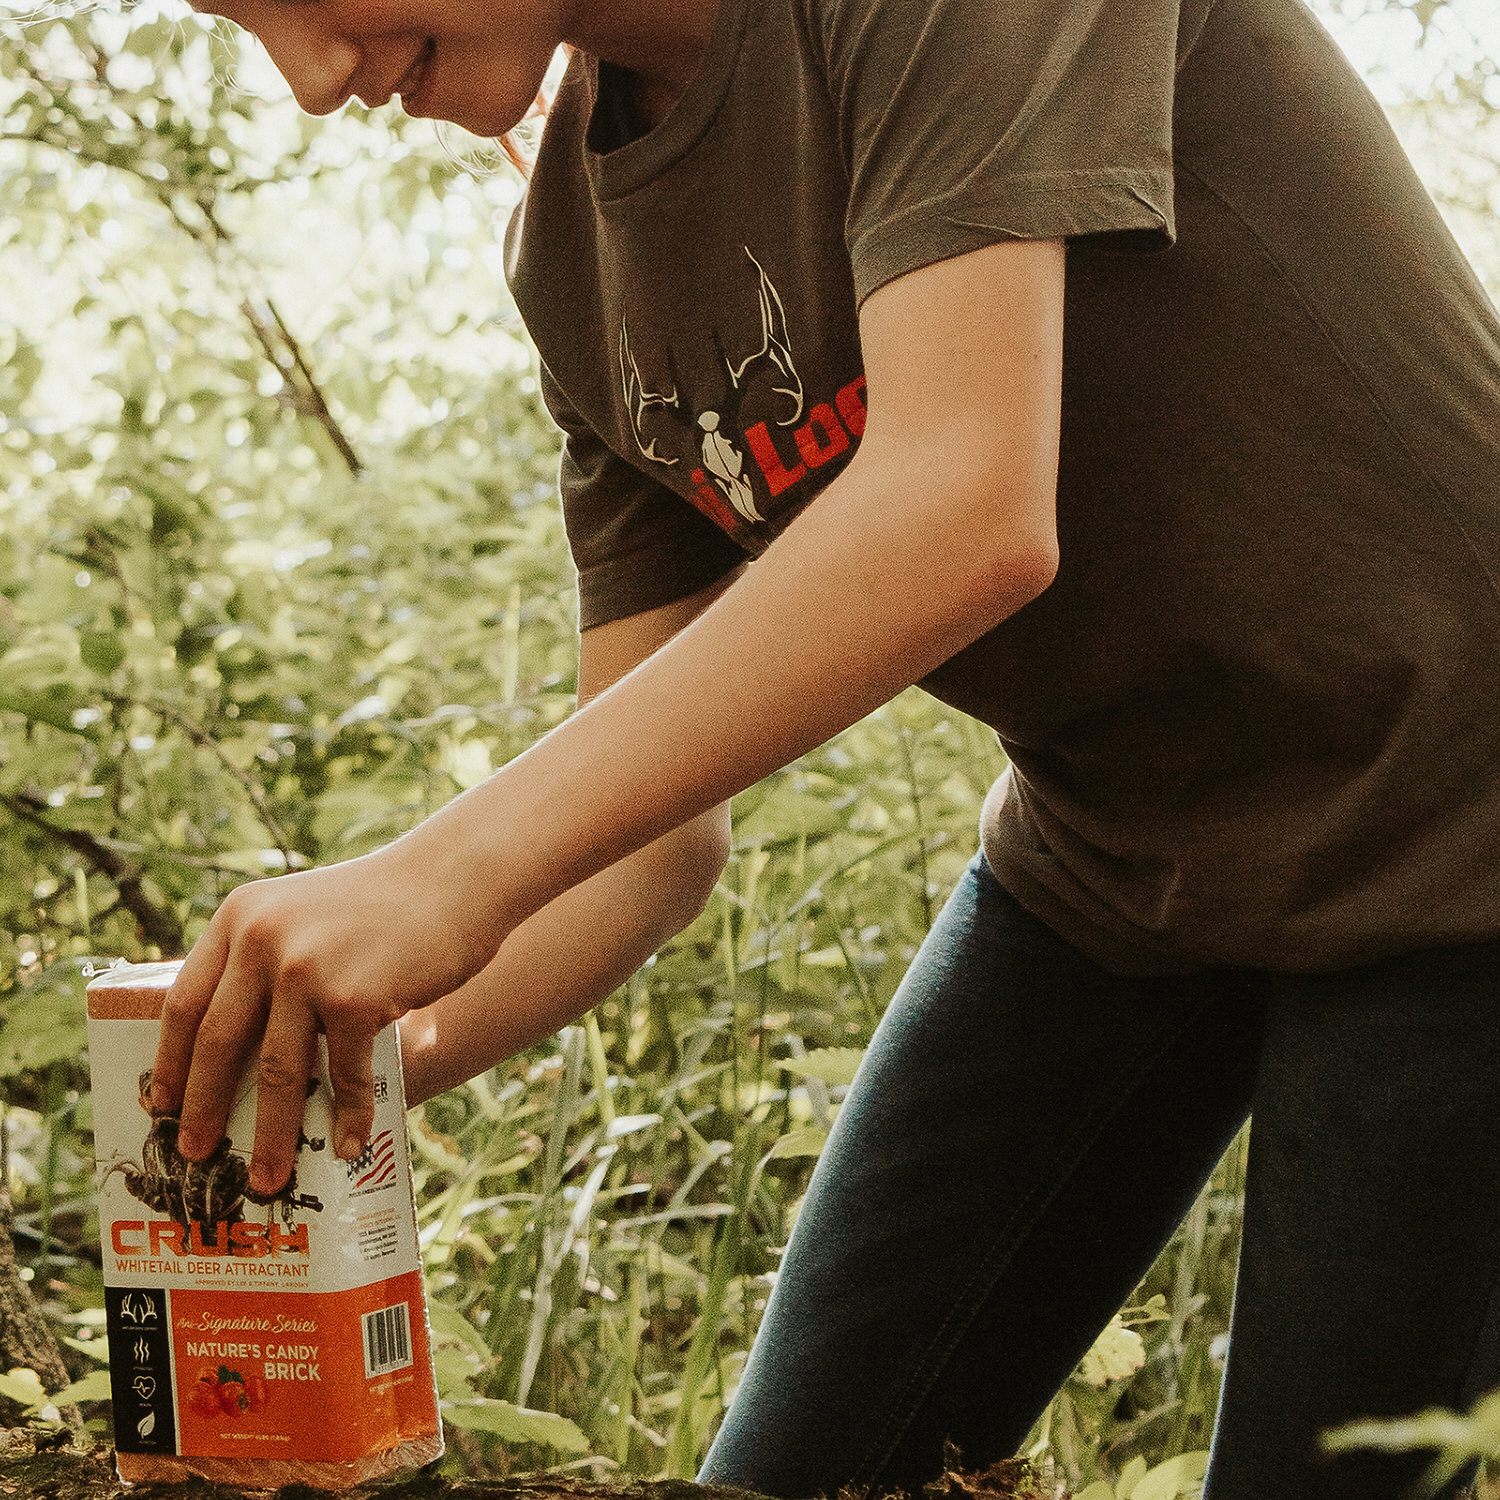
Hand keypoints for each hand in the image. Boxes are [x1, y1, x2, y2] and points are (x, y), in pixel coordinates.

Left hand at [150, 837, 509, 1194]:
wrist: (459, 876)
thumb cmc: (386, 904)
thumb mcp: (304, 913)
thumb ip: (267, 960)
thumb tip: (236, 1053)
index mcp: (240, 917)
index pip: (185, 1001)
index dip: (171, 1060)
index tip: (161, 1103)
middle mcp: (262, 940)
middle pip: (218, 1044)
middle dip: (204, 1109)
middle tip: (195, 1153)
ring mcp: (307, 971)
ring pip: (277, 1072)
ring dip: (270, 1135)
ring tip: (266, 1178)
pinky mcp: (355, 999)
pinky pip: (344, 1075)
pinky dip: (350, 1117)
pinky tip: (351, 1145)